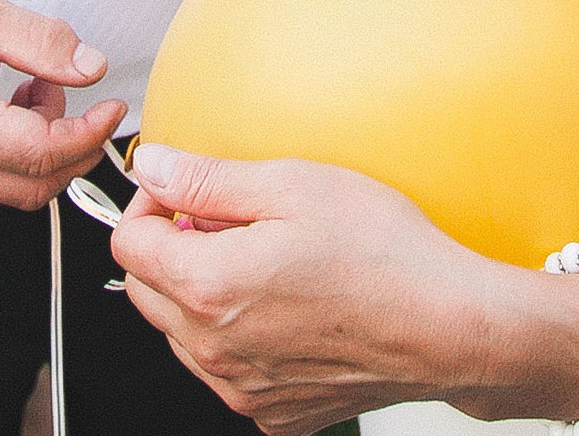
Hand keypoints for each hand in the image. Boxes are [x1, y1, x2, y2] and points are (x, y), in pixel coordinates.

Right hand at [0, 0, 125, 208]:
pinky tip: (10, 101)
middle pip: (35, 186)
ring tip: (35, 86)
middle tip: (85, 101)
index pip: (44, 153)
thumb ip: (43, 43)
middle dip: (73, 149)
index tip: (114, 105)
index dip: (90, 132)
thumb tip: (93, 70)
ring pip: (13, 188)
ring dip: (42, 147)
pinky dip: (14, 149)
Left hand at [110, 144, 578, 434]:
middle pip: (145, 291)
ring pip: (181, 335)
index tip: (183, 192)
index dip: (150, 205)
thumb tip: (151, 166)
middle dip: (170, 249)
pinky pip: (227, 370)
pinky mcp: (274, 411)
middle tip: (226, 222)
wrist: (450, 327)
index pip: (127, 243)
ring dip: (200, 296)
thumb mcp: (291, 185)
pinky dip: (238, 338)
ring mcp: (243, 388)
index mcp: (208, 287)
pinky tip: (287, 308)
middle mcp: (215, 349)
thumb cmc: (384, 254)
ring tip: (264, 263)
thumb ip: (206, 178)